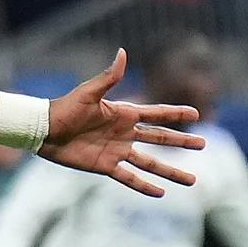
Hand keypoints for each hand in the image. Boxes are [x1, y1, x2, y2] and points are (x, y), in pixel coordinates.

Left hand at [39, 51, 203, 196]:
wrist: (44, 130)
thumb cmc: (64, 108)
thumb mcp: (89, 93)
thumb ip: (109, 77)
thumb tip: (123, 53)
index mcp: (124, 114)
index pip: (157, 114)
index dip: (176, 114)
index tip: (196, 113)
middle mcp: (125, 133)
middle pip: (160, 138)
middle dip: (181, 141)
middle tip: (203, 144)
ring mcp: (117, 151)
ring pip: (150, 163)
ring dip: (170, 171)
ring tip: (191, 180)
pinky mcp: (105, 166)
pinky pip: (129, 178)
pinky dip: (144, 185)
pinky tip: (161, 193)